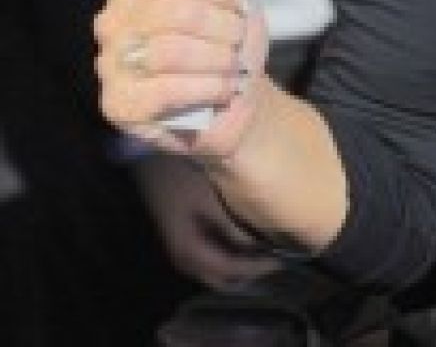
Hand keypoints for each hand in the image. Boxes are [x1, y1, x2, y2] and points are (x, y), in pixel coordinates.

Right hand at [94, 0, 270, 163]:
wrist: (233, 93)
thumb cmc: (226, 37)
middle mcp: (112, 19)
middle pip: (178, 10)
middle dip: (224, 25)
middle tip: (237, 35)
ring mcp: (109, 63)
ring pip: (172, 51)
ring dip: (219, 58)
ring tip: (232, 62)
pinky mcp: (117, 104)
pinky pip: (167, 91)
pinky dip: (209, 88)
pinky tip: (223, 87)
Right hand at [133, 151, 283, 289]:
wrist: (147, 160)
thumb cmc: (182, 177)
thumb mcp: (211, 200)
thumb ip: (234, 227)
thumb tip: (262, 245)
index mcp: (191, 252)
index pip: (232, 271)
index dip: (259, 267)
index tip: (285, 257)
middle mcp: (184, 259)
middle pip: (223, 278)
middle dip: (250, 272)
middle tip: (278, 256)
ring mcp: (182, 249)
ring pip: (216, 270)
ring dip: (240, 264)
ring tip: (267, 248)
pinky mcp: (183, 237)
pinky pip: (211, 257)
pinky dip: (230, 254)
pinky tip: (247, 238)